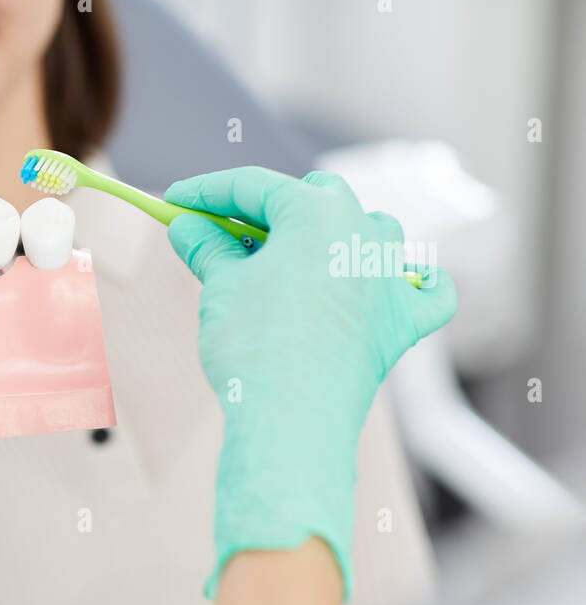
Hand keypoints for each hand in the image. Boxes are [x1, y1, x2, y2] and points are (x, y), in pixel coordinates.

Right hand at [164, 166, 455, 600]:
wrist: (291, 417)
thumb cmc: (253, 346)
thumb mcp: (219, 288)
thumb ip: (207, 247)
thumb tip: (187, 227)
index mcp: (315, 212)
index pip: (252, 187)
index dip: (208, 192)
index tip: (178, 202)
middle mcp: (362, 232)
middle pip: (316, 197)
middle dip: (272, 209)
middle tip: (226, 233)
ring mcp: (389, 276)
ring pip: (373, 231)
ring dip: (338, 233)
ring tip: (299, 255)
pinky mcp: (401, 322)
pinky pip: (426, 291)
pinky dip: (415, 282)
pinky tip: (401, 281)